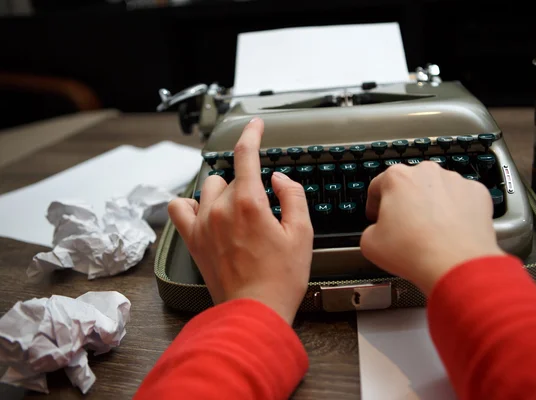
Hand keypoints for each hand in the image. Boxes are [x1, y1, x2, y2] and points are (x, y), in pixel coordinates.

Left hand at [167, 118, 313, 323]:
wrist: (254, 311)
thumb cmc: (280, 278)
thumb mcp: (302, 234)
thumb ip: (293, 197)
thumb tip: (280, 179)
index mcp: (249, 203)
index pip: (246, 154)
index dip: (252, 133)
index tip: (255, 124)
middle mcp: (221, 208)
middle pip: (233, 177)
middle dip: (250, 187)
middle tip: (265, 214)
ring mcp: (203, 224)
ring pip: (208, 188)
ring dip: (224, 192)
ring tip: (238, 214)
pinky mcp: (192, 240)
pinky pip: (179, 208)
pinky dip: (191, 204)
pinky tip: (204, 212)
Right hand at [360, 161, 504, 294]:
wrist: (455, 265)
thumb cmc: (414, 251)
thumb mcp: (369, 244)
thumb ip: (370, 230)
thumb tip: (377, 232)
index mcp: (397, 177)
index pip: (378, 185)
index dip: (374, 204)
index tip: (377, 216)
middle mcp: (427, 172)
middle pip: (410, 184)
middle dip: (406, 203)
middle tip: (405, 227)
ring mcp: (455, 181)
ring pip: (437, 190)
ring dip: (432, 206)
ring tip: (431, 232)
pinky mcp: (477, 193)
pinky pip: (462, 199)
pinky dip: (457, 211)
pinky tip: (451, 231)